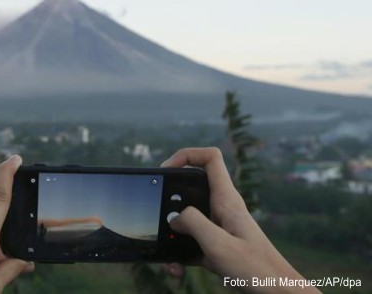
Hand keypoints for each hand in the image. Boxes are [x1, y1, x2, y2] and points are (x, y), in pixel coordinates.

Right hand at [161, 147, 316, 292]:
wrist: (278, 293)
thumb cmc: (256, 269)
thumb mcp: (218, 245)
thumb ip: (193, 224)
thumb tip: (173, 218)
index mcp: (226, 200)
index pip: (209, 158)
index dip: (186, 155)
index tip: (167, 170)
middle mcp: (222, 209)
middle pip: (190, 187)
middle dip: (169, 199)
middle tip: (157, 213)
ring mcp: (218, 228)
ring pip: (187, 219)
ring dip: (172, 234)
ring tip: (166, 251)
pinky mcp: (215, 247)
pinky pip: (190, 243)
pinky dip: (179, 255)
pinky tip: (176, 269)